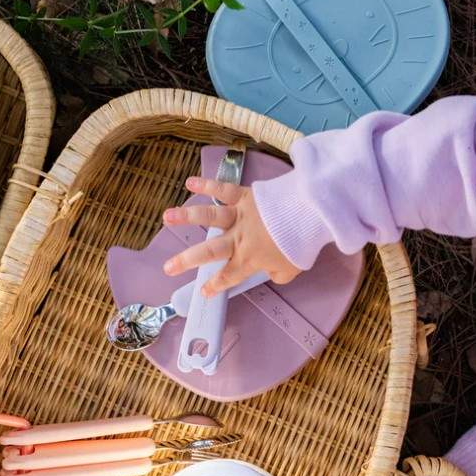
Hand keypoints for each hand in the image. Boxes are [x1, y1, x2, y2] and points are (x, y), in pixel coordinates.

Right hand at [162, 178, 298, 297]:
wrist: (308, 215)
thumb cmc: (300, 244)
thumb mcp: (290, 270)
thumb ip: (276, 274)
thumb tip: (270, 271)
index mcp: (249, 259)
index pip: (228, 277)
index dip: (215, 286)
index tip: (204, 292)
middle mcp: (238, 239)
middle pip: (208, 252)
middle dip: (186, 261)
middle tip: (168, 267)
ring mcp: (240, 216)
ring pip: (209, 218)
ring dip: (186, 217)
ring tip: (167, 217)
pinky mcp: (245, 197)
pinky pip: (223, 190)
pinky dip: (207, 185)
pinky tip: (190, 183)